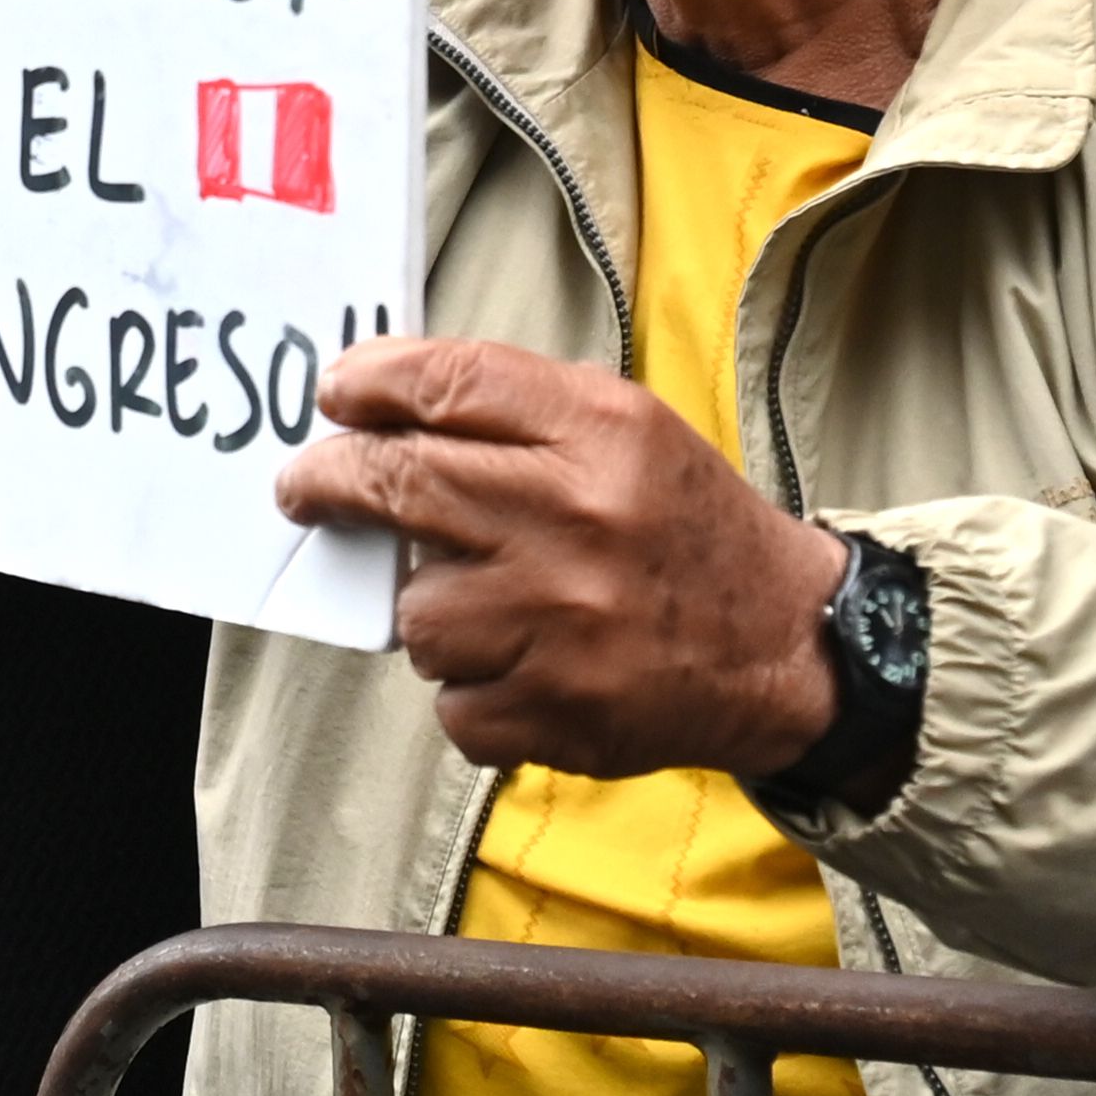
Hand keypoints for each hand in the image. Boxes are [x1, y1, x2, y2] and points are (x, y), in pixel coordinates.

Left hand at [273, 337, 846, 777]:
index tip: (334, 397)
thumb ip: (511, 406)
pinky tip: (524, 668)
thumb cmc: (682, 527)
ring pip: (415, 612)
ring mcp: (564, 624)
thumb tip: (376, 400)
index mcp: (602, 434)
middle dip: (330, 480)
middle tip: (307, 487)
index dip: (369, 384)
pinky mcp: (558, 712)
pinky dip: (472, 690)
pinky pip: (452, 702)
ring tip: (490, 605)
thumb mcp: (623, 428)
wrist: (788, 647)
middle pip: (401, 483)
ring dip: (431, 610)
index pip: (449, 383)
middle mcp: (579, 521)